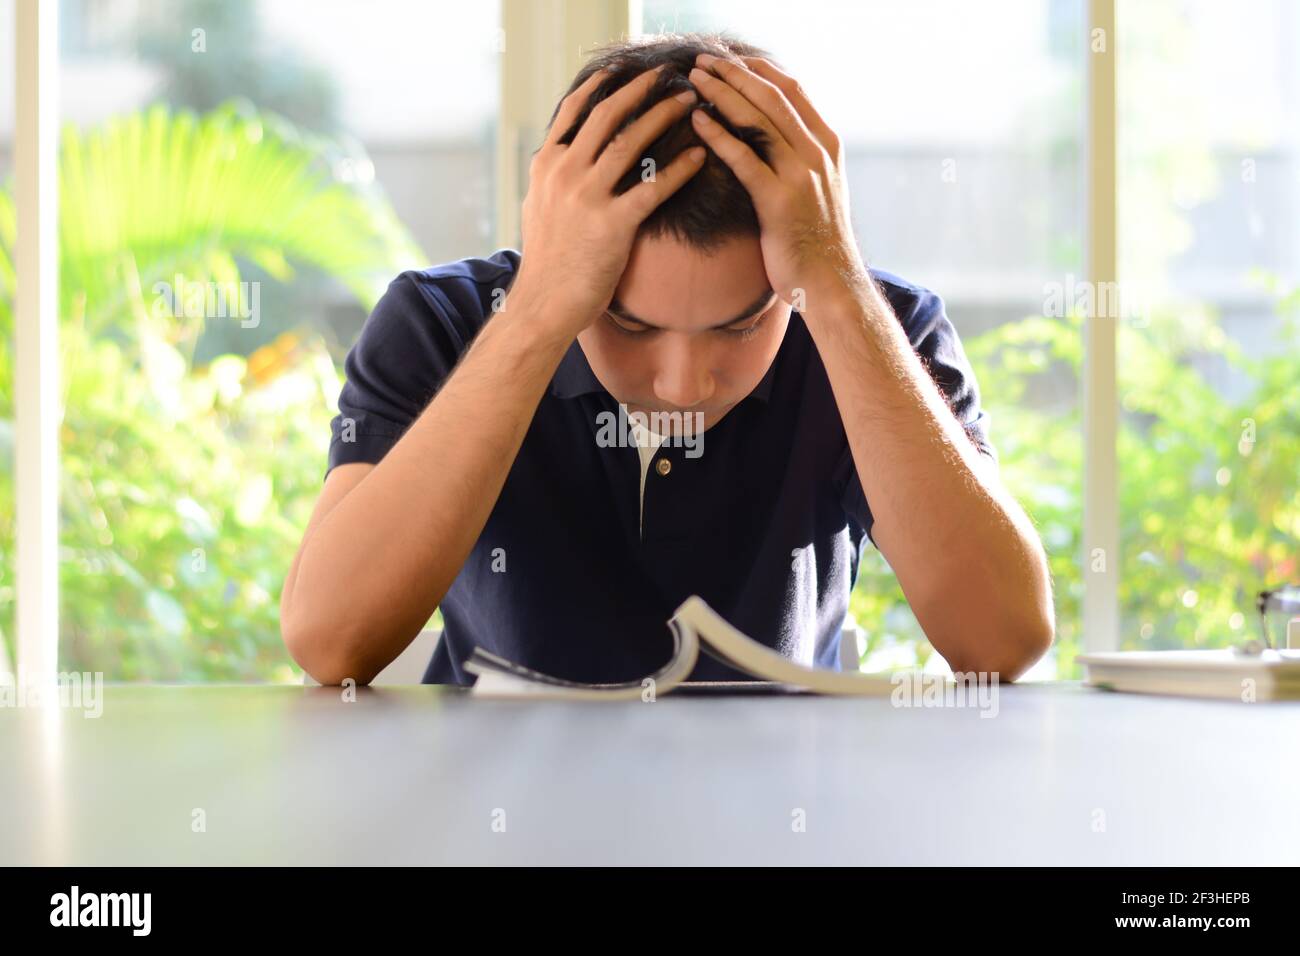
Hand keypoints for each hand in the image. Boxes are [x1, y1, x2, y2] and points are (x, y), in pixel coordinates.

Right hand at [510, 66, 705, 339]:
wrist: (544, 303)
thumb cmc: (547, 261)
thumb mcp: (537, 208)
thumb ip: (550, 177)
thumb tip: (558, 154)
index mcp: (546, 165)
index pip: (573, 111)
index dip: (600, 85)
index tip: (622, 70)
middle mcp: (564, 172)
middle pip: (607, 116)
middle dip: (640, 90)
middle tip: (667, 76)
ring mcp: (587, 196)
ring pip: (631, 142)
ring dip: (663, 116)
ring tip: (689, 102)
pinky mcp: (613, 223)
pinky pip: (654, 187)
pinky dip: (679, 168)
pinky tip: (700, 155)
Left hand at [687, 54, 867, 311]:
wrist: (830, 282)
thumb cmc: (817, 240)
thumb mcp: (820, 189)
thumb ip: (803, 159)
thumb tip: (778, 137)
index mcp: (827, 144)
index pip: (792, 90)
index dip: (759, 70)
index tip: (732, 59)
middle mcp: (817, 153)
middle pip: (772, 97)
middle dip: (735, 73)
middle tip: (703, 60)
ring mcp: (800, 176)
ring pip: (758, 120)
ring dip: (723, 94)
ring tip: (695, 80)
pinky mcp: (778, 201)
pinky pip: (744, 158)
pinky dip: (719, 135)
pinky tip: (698, 121)